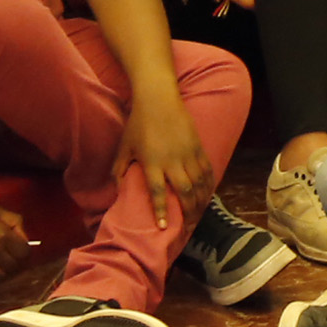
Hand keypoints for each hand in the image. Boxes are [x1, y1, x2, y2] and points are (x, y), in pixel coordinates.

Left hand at [116, 92, 213, 230]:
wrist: (159, 99)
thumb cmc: (138, 124)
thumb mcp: (123, 148)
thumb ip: (118, 171)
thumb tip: (116, 192)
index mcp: (152, 163)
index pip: (157, 192)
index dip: (161, 211)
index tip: (164, 227)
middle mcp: (172, 161)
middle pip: (184, 191)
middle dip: (188, 211)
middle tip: (188, 226)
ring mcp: (188, 153)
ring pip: (199, 182)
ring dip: (201, 200)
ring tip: (200, 215)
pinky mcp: (198, 146)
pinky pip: (207, 170)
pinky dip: (209, 184)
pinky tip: (209, 194)